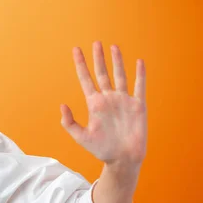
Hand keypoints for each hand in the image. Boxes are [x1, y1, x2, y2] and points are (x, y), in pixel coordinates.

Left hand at [60, 41, 146, 167]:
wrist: (122, 159)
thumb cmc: (101, 149)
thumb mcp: (81, 137)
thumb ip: (70, 122)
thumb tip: (62, 105)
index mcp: (94, 104)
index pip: (85, 79)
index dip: (80, 64)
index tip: (76, 50)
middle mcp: (108, 99)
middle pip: (102, 73)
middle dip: (98, 58)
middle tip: (95, 42)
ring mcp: (123, 100)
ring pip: (120, 75)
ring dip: (117, 61)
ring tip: (113, 47)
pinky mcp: (138, 105)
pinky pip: (139, 86)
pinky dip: (139, 74)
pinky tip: (138, 62)